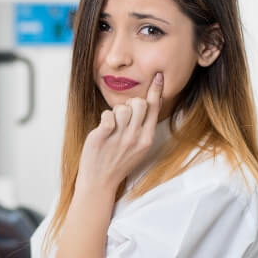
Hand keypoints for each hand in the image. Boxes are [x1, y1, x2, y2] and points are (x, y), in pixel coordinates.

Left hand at [76, 72, 163, 190]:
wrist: (99, 182)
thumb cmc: (118, 163)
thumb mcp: (139, 147)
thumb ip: (145, 126)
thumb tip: (152, 100)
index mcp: (146, 140)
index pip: (154, 109)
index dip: (156, 90)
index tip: (158, 76)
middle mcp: (135, 139)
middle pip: (139, 103)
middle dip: (131, 104)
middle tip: (123, 117)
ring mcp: (118, 139)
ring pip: (122, 107)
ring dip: (116, 112)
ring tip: (113, 125)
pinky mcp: (102, 137)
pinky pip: (107, 115)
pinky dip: (104, 117)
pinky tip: (104, 128)